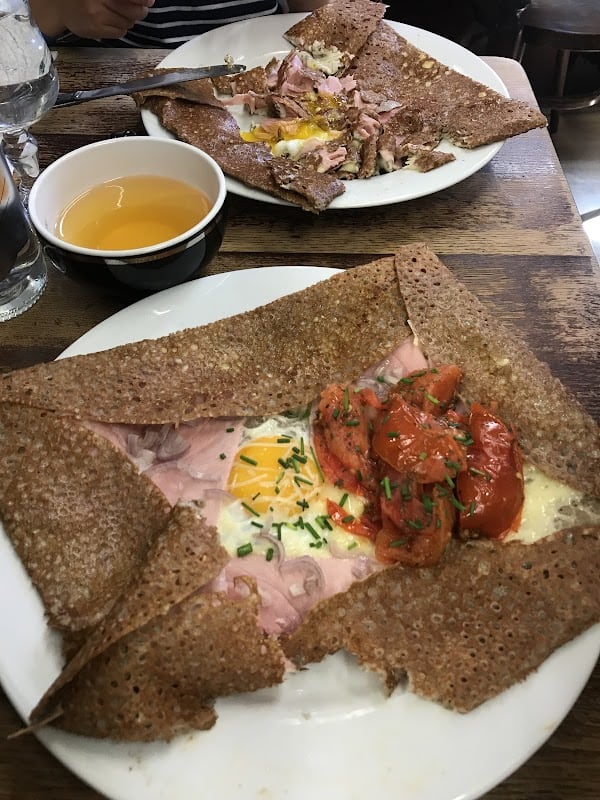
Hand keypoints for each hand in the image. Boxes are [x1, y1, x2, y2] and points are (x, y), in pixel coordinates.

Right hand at [31, 0, 154, 39]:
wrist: (60, 6)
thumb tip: (147, 0)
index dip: (143, 0)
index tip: (149, 1)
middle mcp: (99, 0)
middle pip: (133, 10)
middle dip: (140, 10)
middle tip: (140, 9)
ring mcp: (97, 16)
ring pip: (128, 23)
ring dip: (129, 20)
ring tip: (121, 14)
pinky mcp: (96, 30)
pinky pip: (119, 32)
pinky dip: (121, 28)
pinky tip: (113, 22)